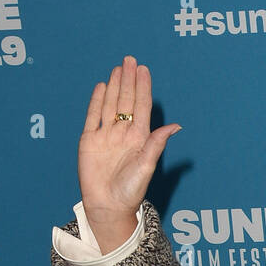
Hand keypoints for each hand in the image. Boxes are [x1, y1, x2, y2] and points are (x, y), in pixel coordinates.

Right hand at [78, 55, 180, 253]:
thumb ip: (157, 144)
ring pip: (110, 105)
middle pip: (126, 101)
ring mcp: (106, 136)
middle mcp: (123, 134)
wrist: (108, 206)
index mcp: (139, 139)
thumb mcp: (146, 166)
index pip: (141, 107)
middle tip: (131, 59)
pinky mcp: (90, 141)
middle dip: (129, 80)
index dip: (143, 88)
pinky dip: (97, 101)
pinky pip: (93, 117)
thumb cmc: (130, 191)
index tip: (144, 69)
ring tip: (119, 68)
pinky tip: (102, 86)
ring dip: (115, 86)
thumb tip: (176, 126)